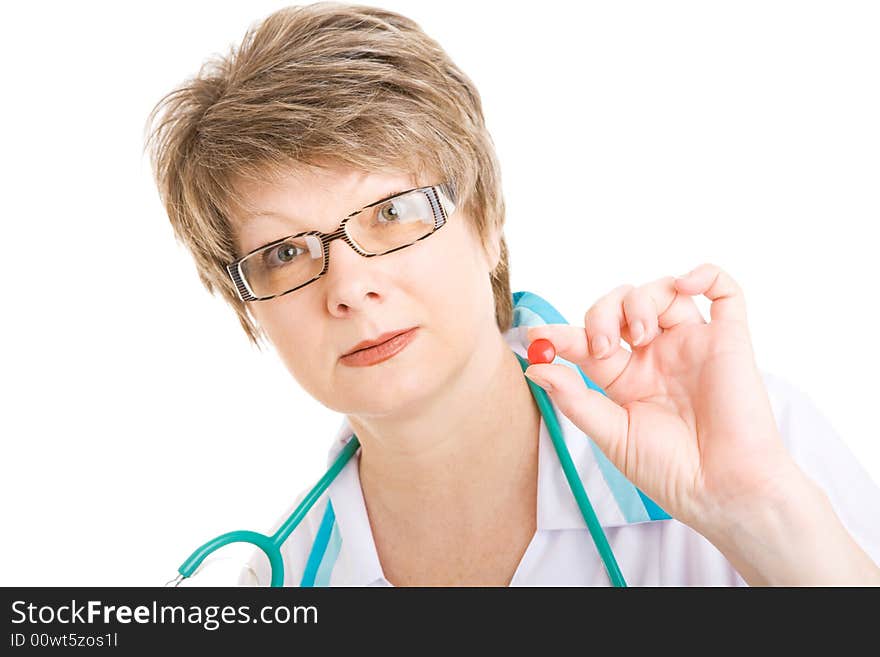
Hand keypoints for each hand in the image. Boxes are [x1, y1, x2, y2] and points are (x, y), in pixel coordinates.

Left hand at [524, 263, 800, 533]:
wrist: (722, 491)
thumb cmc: (670, 471)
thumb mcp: (611, 435)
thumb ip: (574, 398)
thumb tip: (534, 368)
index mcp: (627, 377)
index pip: (588, 340)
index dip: (561, 335)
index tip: (538, 337)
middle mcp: (658, 355)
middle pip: (621, 305)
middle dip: (603, 314)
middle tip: (603, 345)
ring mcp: (692, 344)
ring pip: (663, 291)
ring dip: (641, 300)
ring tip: (641, 334)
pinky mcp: (729, 340)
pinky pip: (724, 290)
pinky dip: (704, 274)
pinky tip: (683, 285)